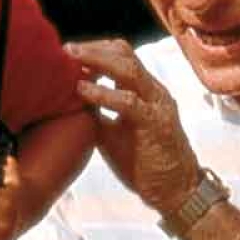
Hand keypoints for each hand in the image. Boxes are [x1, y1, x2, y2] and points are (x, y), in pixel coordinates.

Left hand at [65, 39, 200, 215]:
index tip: (68, 52)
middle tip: (65, 48)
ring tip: (72, 60)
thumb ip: (96, 112)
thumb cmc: (142, 162)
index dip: (96, 50)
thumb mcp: (112, 131)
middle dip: (93, 49)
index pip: (122, 56)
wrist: (174, 191)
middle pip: (125, 55)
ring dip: (97, 61)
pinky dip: (103, 93)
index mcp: (144, 91)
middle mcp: (153, 91)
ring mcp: (157, 105)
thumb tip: (65, 100)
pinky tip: (82, 90)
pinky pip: (129, 102)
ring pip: (129, 70)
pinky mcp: (156, 124)